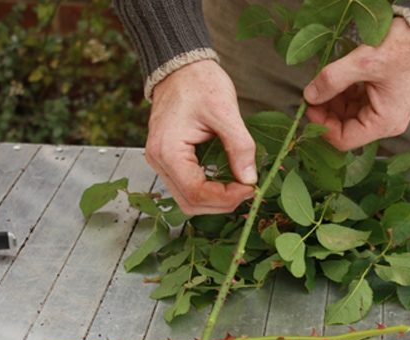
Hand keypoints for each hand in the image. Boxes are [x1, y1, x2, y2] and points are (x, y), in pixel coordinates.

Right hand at [147, 60, 255, 214]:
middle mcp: (158, 161)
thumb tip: (250, 179)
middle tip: (249, 190)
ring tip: (240, 187)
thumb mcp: (225, 111)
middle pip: (190, 203)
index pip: (197, 192)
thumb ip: (240, 147)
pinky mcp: (169, 160)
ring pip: (188, 199)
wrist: (181, 67)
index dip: (226, 198)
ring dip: (216, 200)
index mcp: (168, 151)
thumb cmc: (200, 83)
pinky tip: (228, 181)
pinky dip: (209, 191)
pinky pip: (188, 187)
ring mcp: (161, 162)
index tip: (251, 188)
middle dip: (222, 203)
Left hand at [303, 18, 409, 150]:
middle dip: (326, 112)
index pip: (343, 140)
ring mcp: (384, 111)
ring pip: (349, 115)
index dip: (322, 126)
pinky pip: (357, 103)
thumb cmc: (405, 50)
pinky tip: (338, 78)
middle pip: (345, 128)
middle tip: (313, 92)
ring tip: (325, 81)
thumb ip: (333, 79)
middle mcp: (385, 123)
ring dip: (334, 101)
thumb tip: (310, 96)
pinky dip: (344, 93)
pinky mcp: (383, 99)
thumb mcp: (365, 62)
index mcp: (384, 123)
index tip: (309, 106)